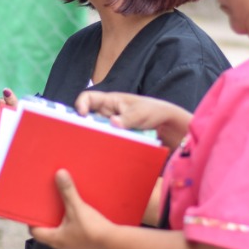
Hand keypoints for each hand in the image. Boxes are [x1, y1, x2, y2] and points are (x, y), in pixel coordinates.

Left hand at [30, 170, 114, 248]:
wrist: (113, 243)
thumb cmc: (91, 228)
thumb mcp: (77, 207)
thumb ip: (68, 191)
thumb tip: (59, 174)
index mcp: (56, 239)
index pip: (36, 234)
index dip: (33, 224)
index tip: (34, 216)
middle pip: (50, 238)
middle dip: (50, 226)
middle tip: (52, 214)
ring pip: (65, 242)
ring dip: (65, 232)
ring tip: (68, 219)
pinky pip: (78, 245)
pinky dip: (77, 237)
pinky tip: (83, 229)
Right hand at [75, 91, 191, 148]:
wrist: (167, 125)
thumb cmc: (153, 111)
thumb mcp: (140, 113)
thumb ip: (127, 118)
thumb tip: (113, 123)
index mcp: (111, 101)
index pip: (88, 98)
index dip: (81, 104)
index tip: (82, 115)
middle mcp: (107, 113)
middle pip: (88, 117)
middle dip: (85, 125)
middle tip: (86, 135)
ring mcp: (111, 126)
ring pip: (96, 130)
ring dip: (96, 136)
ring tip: (96, 145)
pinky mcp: (116, 137)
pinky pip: (106, 139)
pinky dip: (105, 144)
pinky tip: (106, 151)